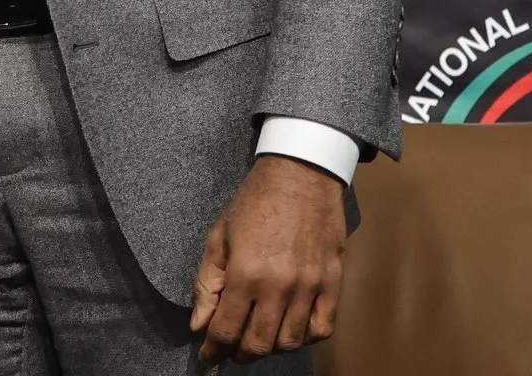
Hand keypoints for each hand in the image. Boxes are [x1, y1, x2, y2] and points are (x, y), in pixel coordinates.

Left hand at [189, 154, 346, 364]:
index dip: (213, 351)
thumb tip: (199, 325)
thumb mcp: (219, 237)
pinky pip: (322, 328)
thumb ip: (207, 284)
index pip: (226, 331)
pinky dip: (305, 337)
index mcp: (245, 274)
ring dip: (270, 348)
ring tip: (258, 338)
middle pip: (258, 344)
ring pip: (290, 342)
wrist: (300, 173)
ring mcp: (309, 287)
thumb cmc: (255, 202)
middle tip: (231, 349)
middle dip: (239, 354)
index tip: (207, 357)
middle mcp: (279, 287)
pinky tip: (290, 329)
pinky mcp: (332, 283)